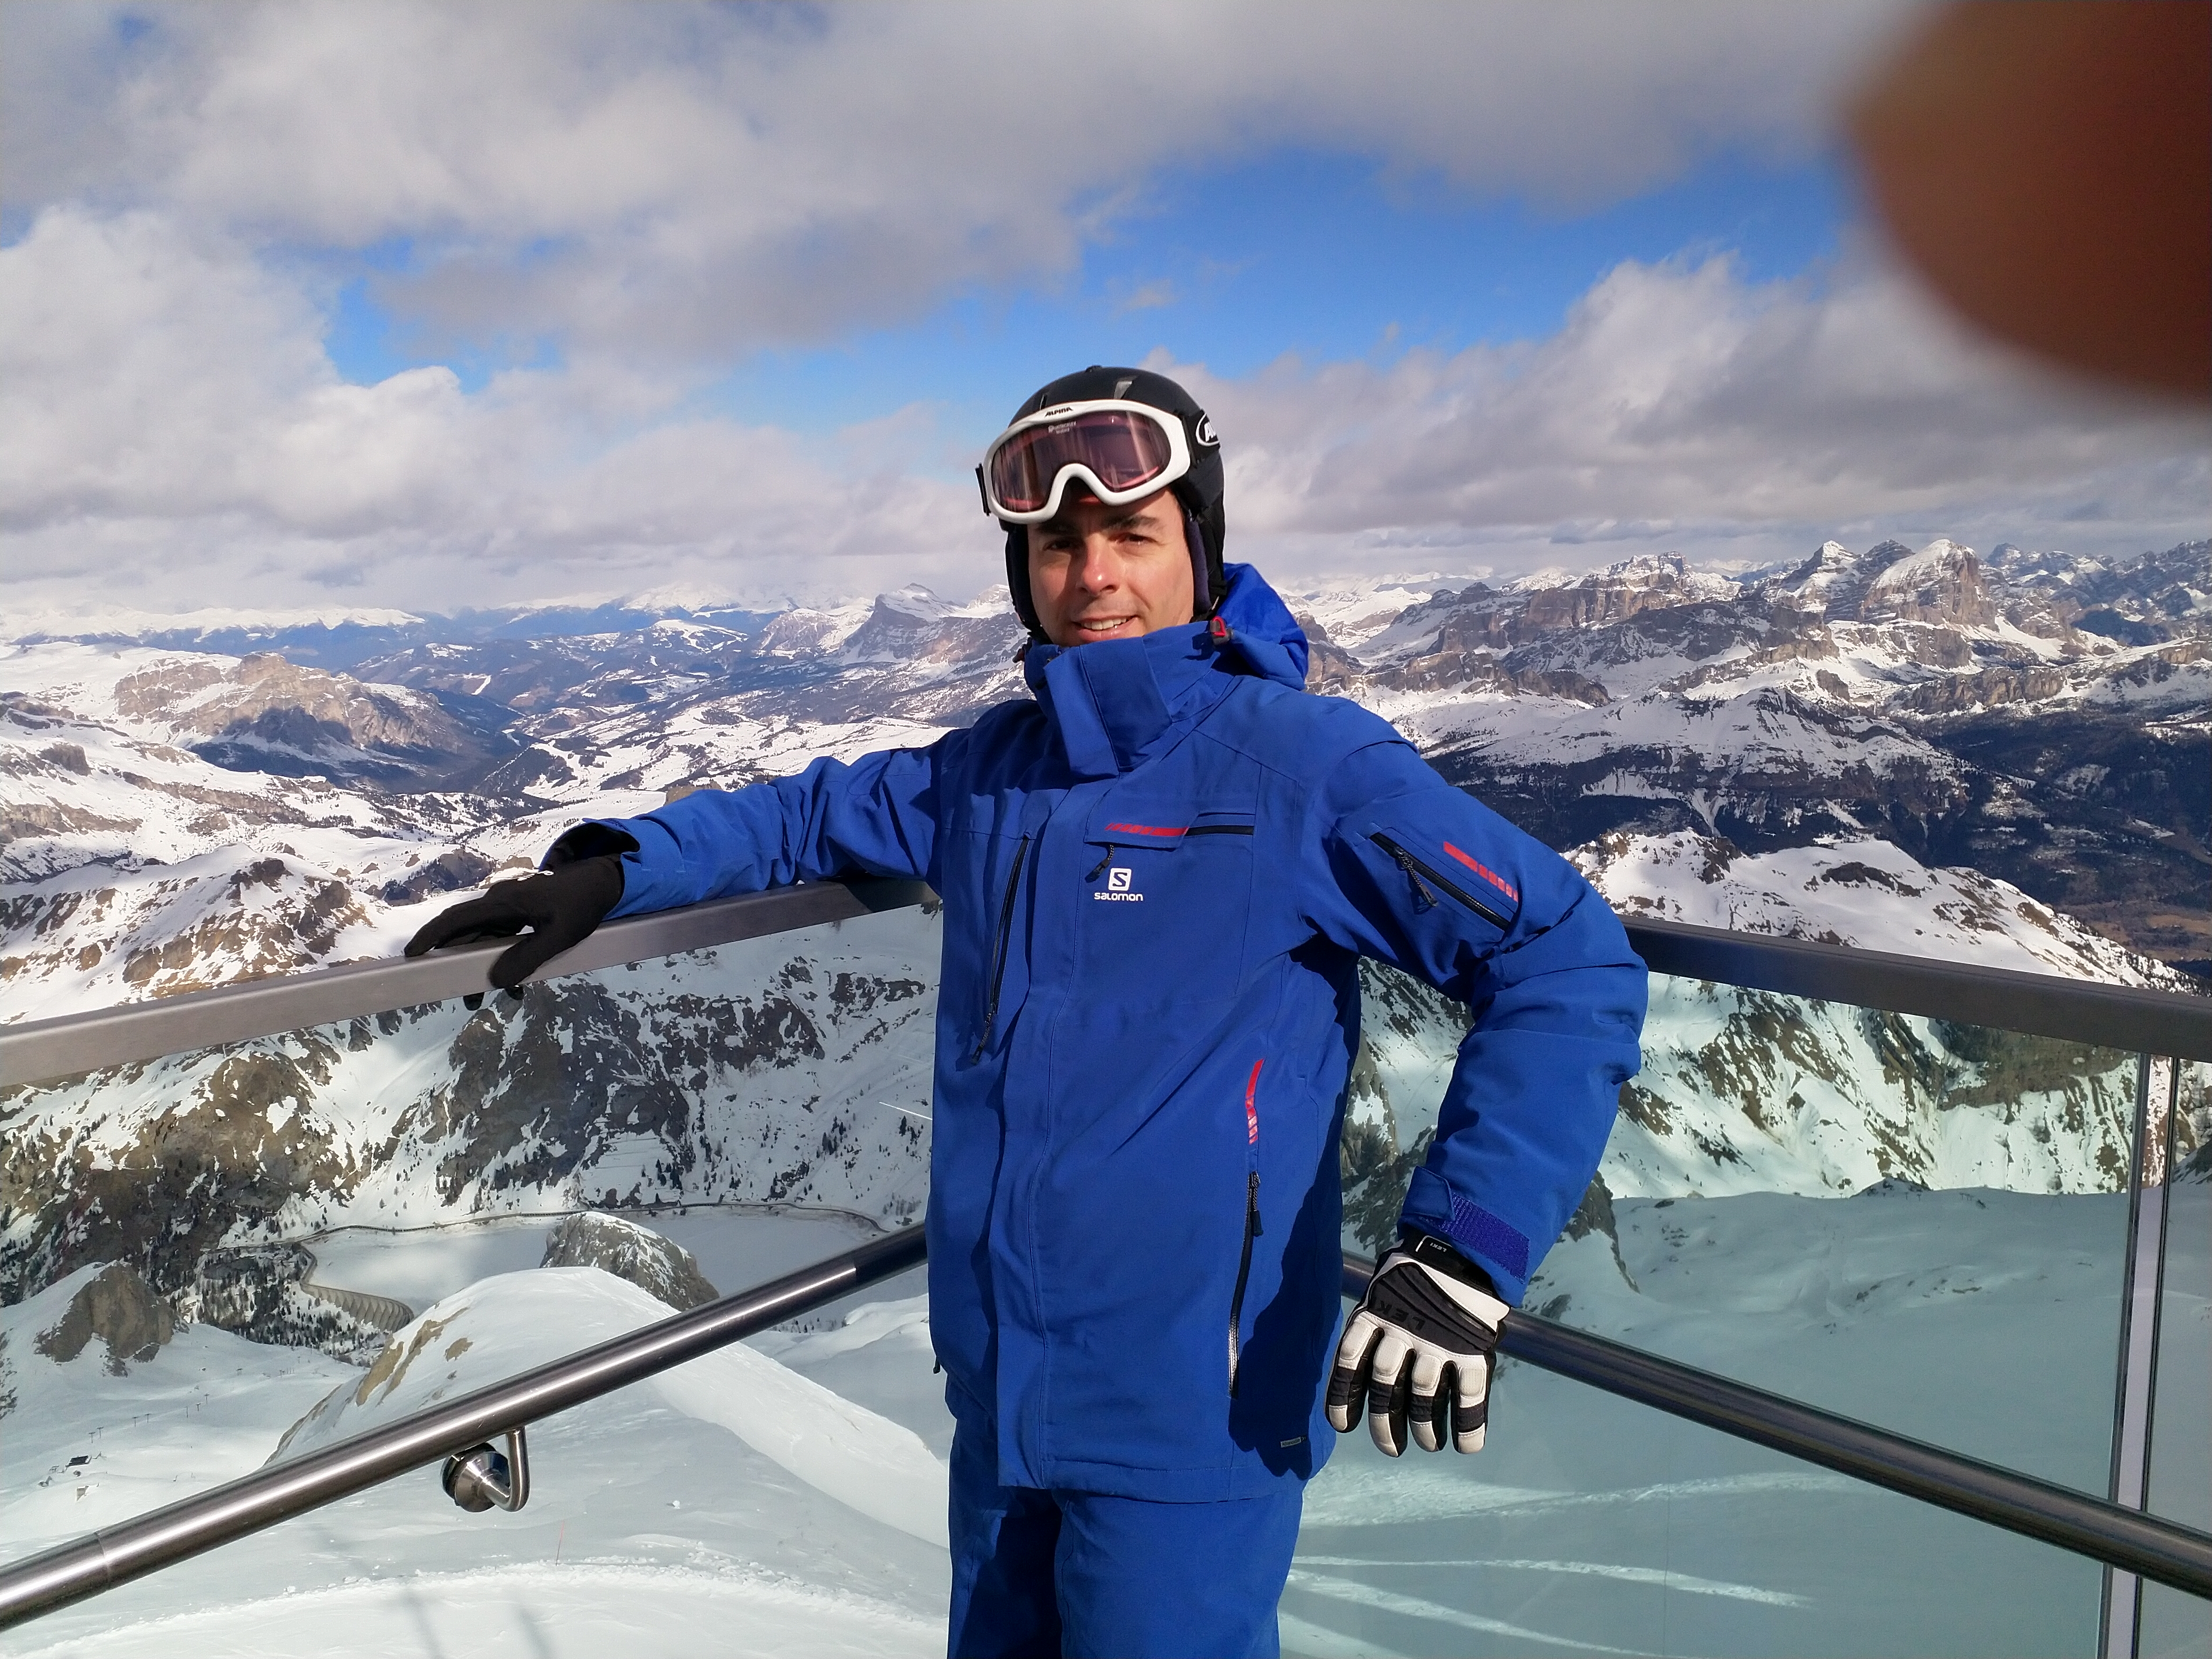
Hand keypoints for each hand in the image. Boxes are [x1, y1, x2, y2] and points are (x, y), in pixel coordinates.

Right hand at [403, 854, 623, 990]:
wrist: (602, 883)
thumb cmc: (581, 906)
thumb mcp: (560, 936)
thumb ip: (528, 958)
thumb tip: (495, 981)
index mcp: (504, 903)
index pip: (457, 918)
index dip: (432, 935)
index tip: (412, 954)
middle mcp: (499, 903)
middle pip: (465, 932)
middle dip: (454, 962)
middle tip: (447, 990)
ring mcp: (508, 908)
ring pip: (482, 939)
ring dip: (478, 967)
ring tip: (477, 1000)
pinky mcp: (518, 915)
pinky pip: (500, 939)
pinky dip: (500, 961)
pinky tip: (514, 988)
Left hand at [1326, 1232, 1508, 1456]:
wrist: (1463, 1246)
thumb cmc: (1416, 1271)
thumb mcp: (1384, 1288)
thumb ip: (1373, 1322)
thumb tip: (1356, 1362)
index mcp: (1375, 1314)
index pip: (1349, 1360)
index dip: (1342, 1396)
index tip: (1342, 1426)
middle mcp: (1402, 1330)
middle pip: (1384, 1385)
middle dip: (1384, 1423)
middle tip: (1390, 1449)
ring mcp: (1438, 1342)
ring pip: (1422, 1395)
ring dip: (1424, 1427)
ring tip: (1427, 1446)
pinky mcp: (1471, 1348)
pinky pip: (1469, 1393)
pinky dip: (1468, 1423)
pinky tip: (1467, 1446)